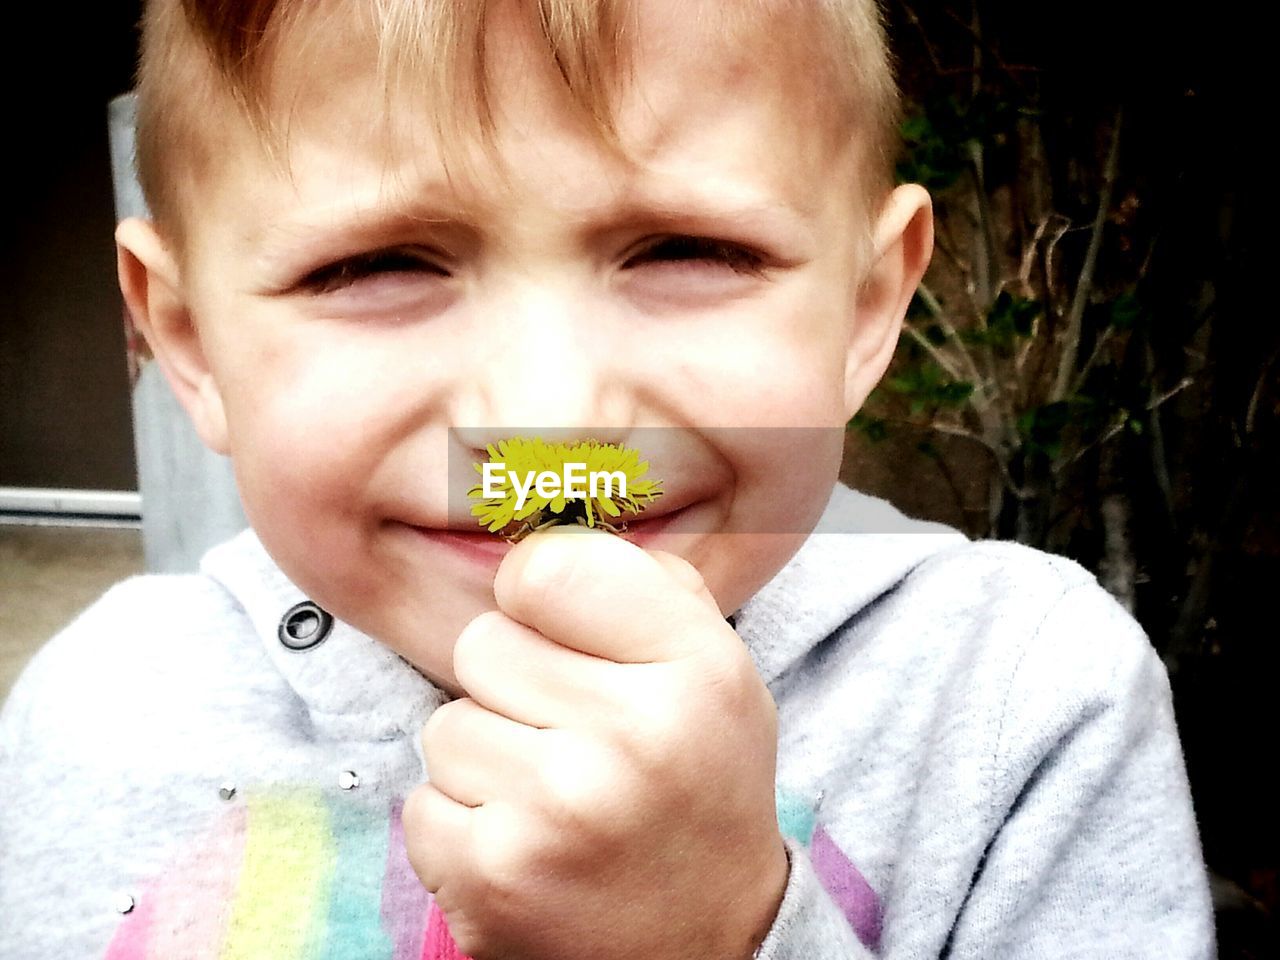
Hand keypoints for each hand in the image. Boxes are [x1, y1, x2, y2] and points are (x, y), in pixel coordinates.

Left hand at [403, 526, 788, 959]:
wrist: (705, 948)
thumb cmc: (697, 791)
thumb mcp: (719, 675)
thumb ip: (651, 587)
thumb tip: (551, 530)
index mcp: (696, 669)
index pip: (546, 567)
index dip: (540, 598)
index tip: (562, 634)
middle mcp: (634, 734)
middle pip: (483, 645)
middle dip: (512, 688)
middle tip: (571, 740)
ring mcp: (559, 809)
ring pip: (444, 726)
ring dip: (483, 761)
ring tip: (550, 800)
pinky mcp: (495, 874)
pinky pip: (421, 803)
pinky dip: (459, 827)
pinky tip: (524, 848)